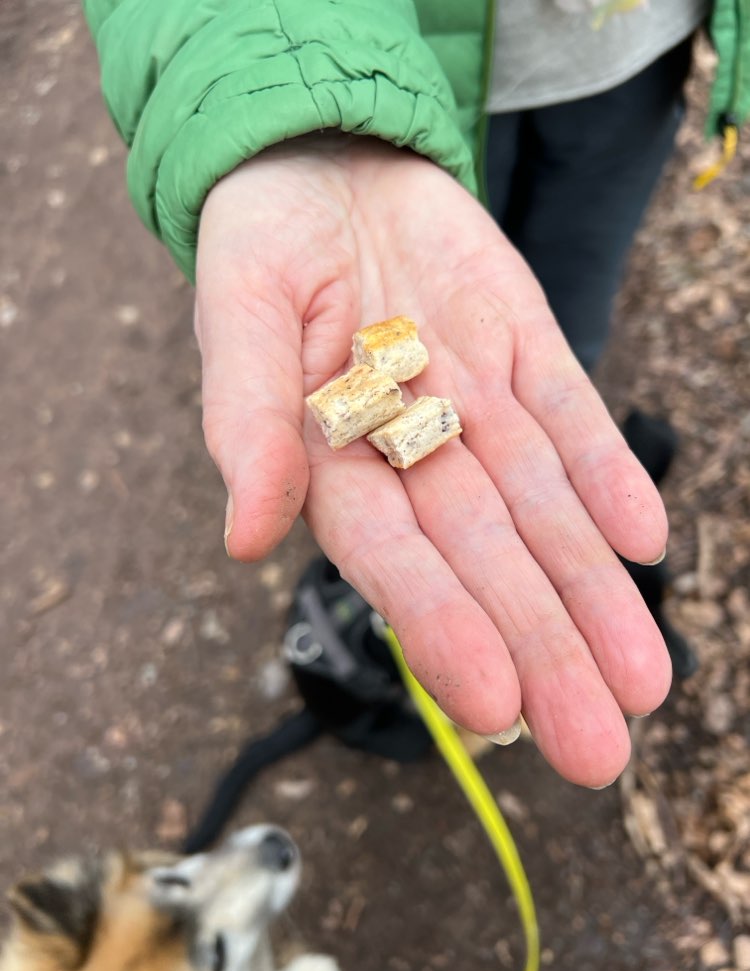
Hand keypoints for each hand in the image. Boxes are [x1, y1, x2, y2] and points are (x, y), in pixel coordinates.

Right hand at [195, 136, 669, 787]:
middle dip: (543, 649)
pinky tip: (645, 538)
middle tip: (595, 748)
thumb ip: (245, 423)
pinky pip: (573, 418)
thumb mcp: (238, 318)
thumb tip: (246, 533)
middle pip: (488, 561)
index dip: (442, 628)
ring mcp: (477, 404)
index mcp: (335, 463)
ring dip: (594, 592)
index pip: (396, 562)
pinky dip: (608, 474)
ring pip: (545, 511)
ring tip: (644, 680)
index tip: (494, 707)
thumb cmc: (262, 246)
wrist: (324, 163)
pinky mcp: (525, 347)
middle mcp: (415, 452)